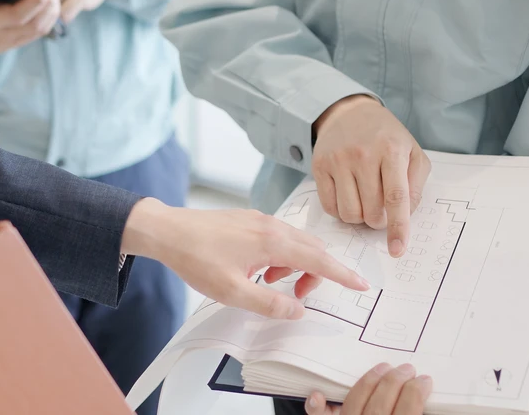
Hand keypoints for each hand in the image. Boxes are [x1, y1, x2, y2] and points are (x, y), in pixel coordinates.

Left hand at [120, 199, 370, 319]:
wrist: (167, 230)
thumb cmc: (196, 258)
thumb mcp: (233, 291)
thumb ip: (269, 303)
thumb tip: (298, 310)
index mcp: (272, 241)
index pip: (319, 259)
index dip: (342, 274)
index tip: (361, 285)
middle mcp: (272, 225)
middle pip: (312, 249)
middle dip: (313, 273)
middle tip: (294, 295)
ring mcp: (260, 219)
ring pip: (295, 242)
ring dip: (293, 265)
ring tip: (266, 283)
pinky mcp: (249, 219)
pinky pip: (278, 236)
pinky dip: (279, 255)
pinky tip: (255, 268)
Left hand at [304, 364, 431, 414]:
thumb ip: (412, 411)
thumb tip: (421, 396)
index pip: (407, 410)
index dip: (416, 392)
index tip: (424, 380)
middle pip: (380, 404)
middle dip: (395, 381)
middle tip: (406, 369)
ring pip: (354, 404)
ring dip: (368, 383)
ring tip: (382, 369)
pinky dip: (317, 408)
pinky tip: (317, 394)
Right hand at [311, 95, 430, 257]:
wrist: (349, 113)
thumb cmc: (385, 136)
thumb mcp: (412, 152)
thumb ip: (416, 184)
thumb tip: (406, 215)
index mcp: (391, 150)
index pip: (396, 197)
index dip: (398, 227)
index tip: (398, 249)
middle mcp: (362, 154)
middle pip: (372, 211)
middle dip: (380, 220)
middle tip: (381, 208)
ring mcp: (338, 160)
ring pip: (349, 214)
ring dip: (360, 218)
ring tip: (365, 202)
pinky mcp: (319, 166)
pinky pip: (330, 207)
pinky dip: (341, 212)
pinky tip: (348, 197)